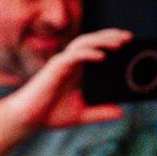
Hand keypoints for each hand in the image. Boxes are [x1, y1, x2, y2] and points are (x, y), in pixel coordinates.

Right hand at [3, 28, 130, 131]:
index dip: (111, 42)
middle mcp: (70, 63)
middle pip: (92, 41)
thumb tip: (120, 112)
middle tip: (129, 37)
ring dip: (102, 40)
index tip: (128, 43)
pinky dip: (89, 54)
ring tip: (118, 42)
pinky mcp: (55, 68)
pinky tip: (101, 56)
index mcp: (76, 70)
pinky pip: (74, 56)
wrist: (28, 119)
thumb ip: (99, 113)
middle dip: (110, 36)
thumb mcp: (81, 114)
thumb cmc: (50, 114)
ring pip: (84, 43)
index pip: (95, 49)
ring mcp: (62, 63)